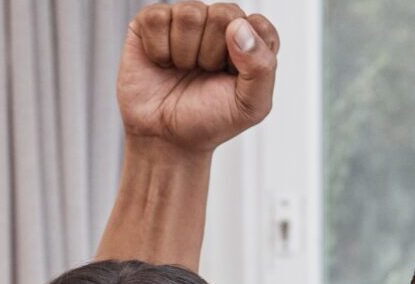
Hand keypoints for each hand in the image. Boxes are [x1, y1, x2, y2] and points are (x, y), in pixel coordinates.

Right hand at [119, 2, 279, 154]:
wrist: (167, 138)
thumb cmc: (209, 119)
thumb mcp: (251, 106)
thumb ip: (261, 67)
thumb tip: (239, 27)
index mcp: (248, 40)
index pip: (257, 24)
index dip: (244, 54)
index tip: (232, 78)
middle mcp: (219, 23)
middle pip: (223, 15)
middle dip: (212, 55)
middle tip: (204, 74)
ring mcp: (185, 19)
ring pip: (189, 14)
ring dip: (185, 53)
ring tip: (183, 69)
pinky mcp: (152, 21)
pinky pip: (157, 18)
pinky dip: (159, 50)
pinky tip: (163, 62)